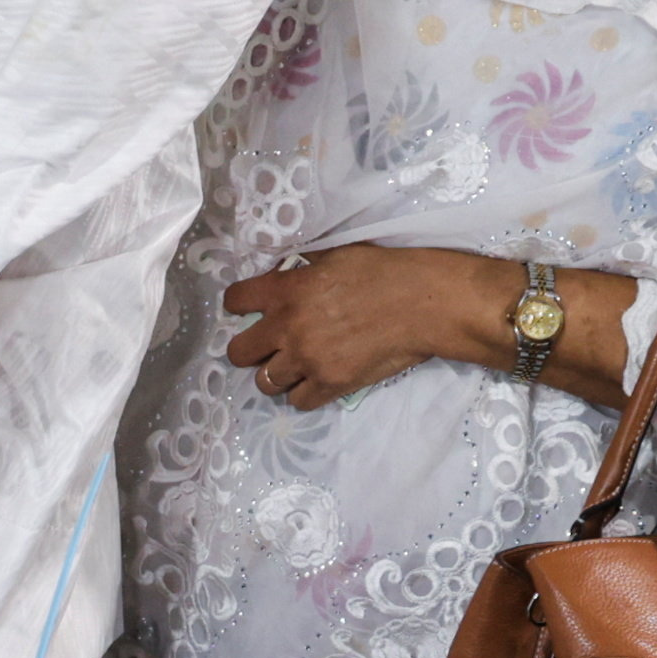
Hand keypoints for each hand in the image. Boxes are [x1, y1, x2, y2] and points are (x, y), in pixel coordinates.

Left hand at [222, 245, 515, 407]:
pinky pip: (297, 401)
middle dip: (250, 350)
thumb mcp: (334, 256)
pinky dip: (303, 393)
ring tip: (294, 367)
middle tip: (268, 347)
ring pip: (265, 383)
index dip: (238, 305)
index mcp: (285, 290)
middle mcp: (287, 327)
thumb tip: (283, 278)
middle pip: (238, 353)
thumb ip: (301, 272)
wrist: (421, 303)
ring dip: (277, 375)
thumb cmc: (384, 271)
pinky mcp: (330, 384)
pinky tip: (315, 381)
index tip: (247, 309)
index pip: (234, 300)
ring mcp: (307, 359)